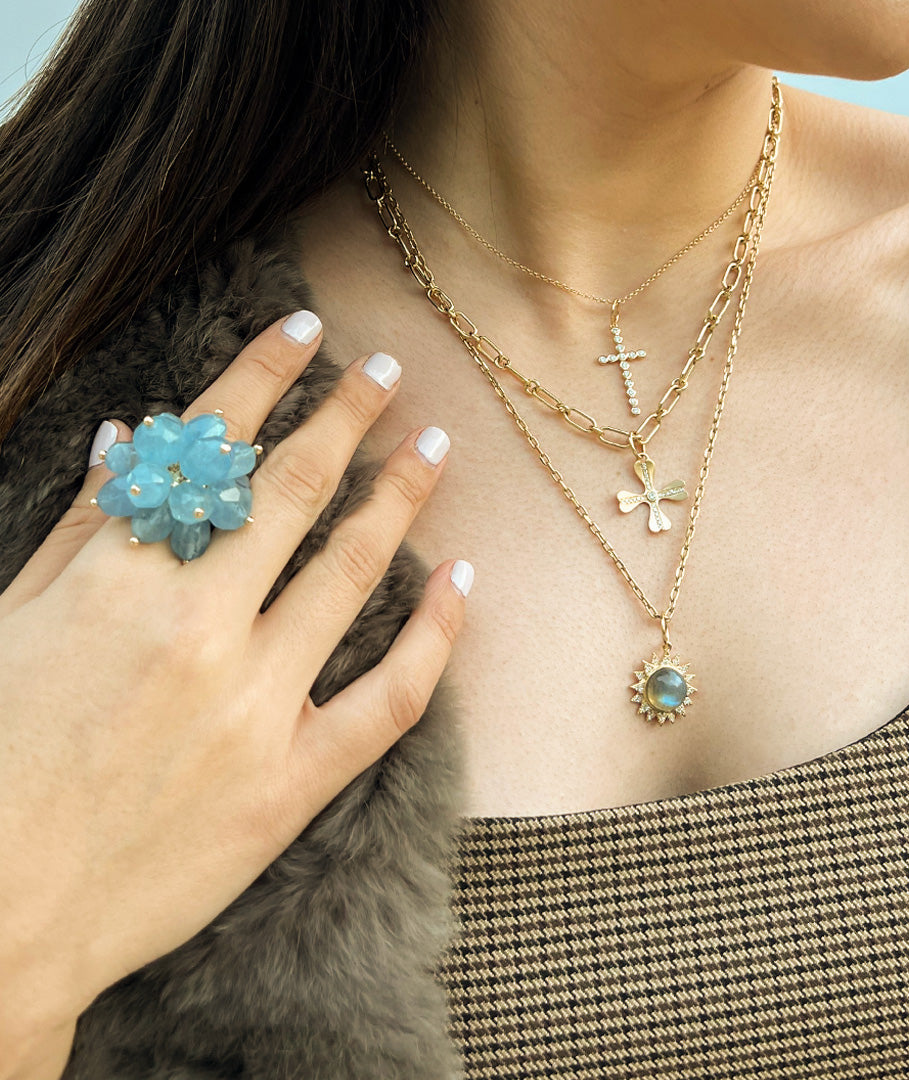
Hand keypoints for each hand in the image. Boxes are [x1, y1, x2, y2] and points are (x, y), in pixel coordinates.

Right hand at [0, 312, 468, 1074]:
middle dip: (345, 415)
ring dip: (399, 494)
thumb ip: (75, 530)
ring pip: (349, 573)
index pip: (205, 448)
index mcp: (115, 583)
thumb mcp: (3, 626)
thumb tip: (126, 437)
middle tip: (385, 369)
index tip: (304, 328)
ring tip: (434, 441)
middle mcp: (195, 630)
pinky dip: (435, 634)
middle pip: (292, 491)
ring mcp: (254, 708)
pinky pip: (391, 698)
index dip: (260, 376)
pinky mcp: (293, 783)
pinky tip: (462, 578)